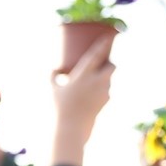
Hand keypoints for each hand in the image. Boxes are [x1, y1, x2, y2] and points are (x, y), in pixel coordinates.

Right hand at [50, 37, 113, 164]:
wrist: (71, 130)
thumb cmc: (59, 109)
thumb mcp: (53, 91)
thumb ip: (53, 77)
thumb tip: (54, 69)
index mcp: (83, 74)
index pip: (98, 54)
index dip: (105, 43)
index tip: (111, 35)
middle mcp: (96, 81)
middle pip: (111, 66)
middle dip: (109, 63)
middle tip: (103, 63)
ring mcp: (103, 92)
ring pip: (109, 80)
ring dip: (105, 78)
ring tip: (95, 80)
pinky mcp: (105, 103)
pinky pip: (107, 92)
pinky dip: (102, 91)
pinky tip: (95, 95)